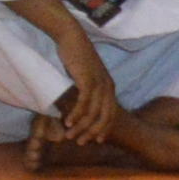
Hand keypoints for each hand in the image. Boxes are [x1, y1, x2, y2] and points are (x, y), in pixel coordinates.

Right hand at [52, 31, 122, 148]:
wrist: (71, 37)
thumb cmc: (75, 56)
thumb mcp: (85, 75)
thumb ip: (86, 89)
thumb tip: (81, 105)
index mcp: (109, 86)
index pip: (111, 114)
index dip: (104, 129)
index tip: (95, 140)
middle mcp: (108, 87)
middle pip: (104, 117)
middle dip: (92, 132)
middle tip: (80, 142)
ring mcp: (99, 84)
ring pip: (93, 113)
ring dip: (81, 127)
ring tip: (70, 136)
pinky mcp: (88, 80)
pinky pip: (84, 104)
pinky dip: (76, 115)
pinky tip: (67, 122)